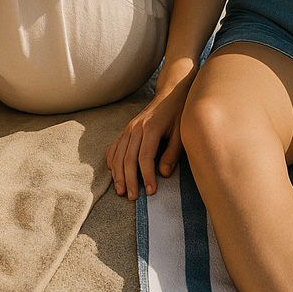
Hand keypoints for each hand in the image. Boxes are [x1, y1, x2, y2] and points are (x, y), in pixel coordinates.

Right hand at [106, 77, 194, 199]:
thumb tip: (163, 174)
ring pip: (118, 154)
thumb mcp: (181, 133)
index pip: (145, 157)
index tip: (150, 192)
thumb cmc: (178, 114)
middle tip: (132, 198)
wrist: (170, 93)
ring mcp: (128, 128)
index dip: (147, 176)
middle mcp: (135, 128)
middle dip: (129, 180)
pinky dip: (112, 161)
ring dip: (118, 174)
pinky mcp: (125, 130)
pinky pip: (114, 147)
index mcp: (150, 128)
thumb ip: (172, 153)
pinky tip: (113, 173)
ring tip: (121, 191)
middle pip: (128, 158)